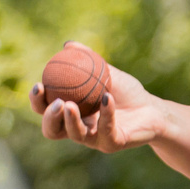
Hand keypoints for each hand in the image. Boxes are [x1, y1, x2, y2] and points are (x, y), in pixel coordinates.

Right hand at [32, 62, 167, 152]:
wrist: (152, 109)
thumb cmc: (126, 92)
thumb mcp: (106, 72)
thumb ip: (87, 60)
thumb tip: (68, 45)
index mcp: (70, 113)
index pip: (45, 110)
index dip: (36, 101)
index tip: (39, 85)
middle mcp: (78, 129)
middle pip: (52, 130)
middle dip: (48, 117)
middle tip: (55, 102)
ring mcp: (94, 139)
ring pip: (74, 135)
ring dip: (70, 120)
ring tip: (69, 104)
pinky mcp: (112, 144)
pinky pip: (106, 130)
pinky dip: (106, 113)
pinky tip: (108, 98)